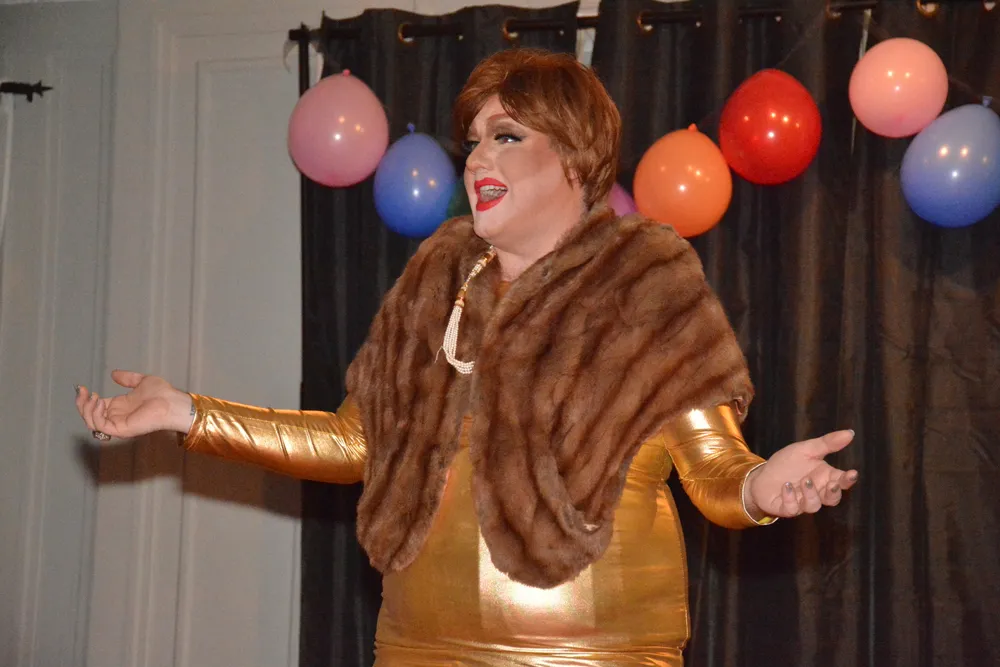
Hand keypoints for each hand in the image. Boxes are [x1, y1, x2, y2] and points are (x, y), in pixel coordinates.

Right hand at [74, 370, 193, 440]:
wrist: (172, 402)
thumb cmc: (162, 393)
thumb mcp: (141, 381)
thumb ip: (127, 378)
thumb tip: (114, 374)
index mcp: (119, 407)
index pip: (95, 407)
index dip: (85, 399)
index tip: (82, 388)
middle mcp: (116, 417)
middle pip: (89, 416)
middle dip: (81, 404)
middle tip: (82, 391)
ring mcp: (118, 424)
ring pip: (91, 423)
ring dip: (86, 409)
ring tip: (93, 397)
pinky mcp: (121, 430)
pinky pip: (101, 426)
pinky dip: (96, 415)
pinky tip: (100, 402)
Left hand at [744, 430, 858, 518]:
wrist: (762, 476)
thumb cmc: (787, 464)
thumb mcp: (806, 449)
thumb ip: (827, 443)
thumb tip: (850, 432)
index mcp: (824, 477)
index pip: (841, 481)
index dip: (848, 479)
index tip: (852, 473)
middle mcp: (816, 491)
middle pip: (832, 498)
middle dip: (834, 493)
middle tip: (832, 484)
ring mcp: (801, 502)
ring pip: (814, 505)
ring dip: (811, 494)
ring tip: (805, 481)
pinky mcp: (786, 508)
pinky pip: (792, 509)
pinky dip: (790, 498)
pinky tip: (786, 486)